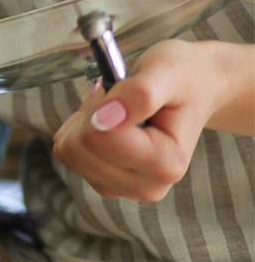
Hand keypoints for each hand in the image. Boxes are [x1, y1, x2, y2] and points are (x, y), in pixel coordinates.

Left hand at [51, 39, 226, 201]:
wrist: (195, 88)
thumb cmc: (181, 78)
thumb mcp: (167, 73)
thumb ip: (140, 94)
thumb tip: (104, 118)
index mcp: (167, 164)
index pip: (99, 137)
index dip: (101, 104)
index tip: (123, 90)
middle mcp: (148, 186)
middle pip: (78, 148)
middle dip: (91, 113)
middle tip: (120, 99)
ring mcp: (125, 188)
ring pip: (68, 152)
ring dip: (83, 122)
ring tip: (116, 111)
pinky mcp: (106, 182)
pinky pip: (67, 154)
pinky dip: (79, 131)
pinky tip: (107, 123)